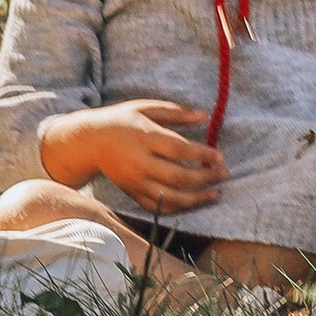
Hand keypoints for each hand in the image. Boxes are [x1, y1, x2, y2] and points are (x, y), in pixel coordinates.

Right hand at [38, 99, 229, 212]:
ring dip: (196, 198)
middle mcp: (140, 163)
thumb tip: (203, 115)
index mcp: (144, 138)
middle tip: (224, 174)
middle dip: (204, 178)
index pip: (178, 150)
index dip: (202, 155)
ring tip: (215, 193)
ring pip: (169, 197)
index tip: (221, 156)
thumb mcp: (147, 108)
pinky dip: (177, 208)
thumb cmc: (123, 120)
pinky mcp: (132, 194)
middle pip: (177, 177)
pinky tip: (194, 202)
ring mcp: (135, 182)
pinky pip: (157, 207)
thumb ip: (176, 112)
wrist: (91, 143)